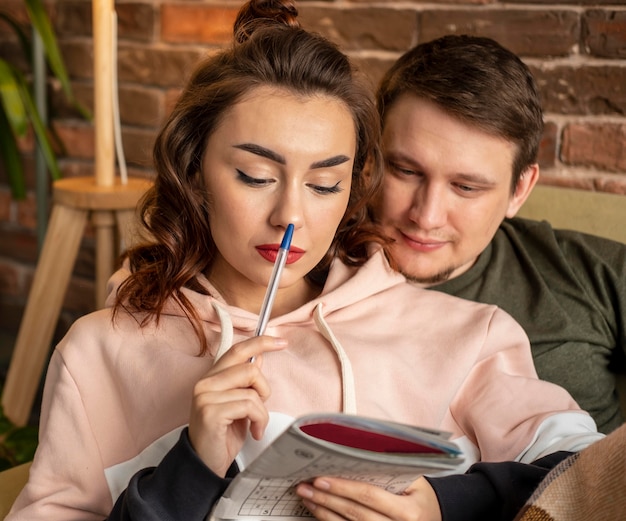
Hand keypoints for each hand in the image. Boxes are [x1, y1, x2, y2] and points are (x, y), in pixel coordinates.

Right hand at [188, 335, 286, 476]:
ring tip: (256, 425)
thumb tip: (260, 357)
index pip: (237, 351)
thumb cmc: (223, 435)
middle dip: (264, 390)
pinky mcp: (210, 412)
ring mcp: (205, 397)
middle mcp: (205, 383)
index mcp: (212, 377)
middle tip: (260, 408)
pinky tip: (254, 433)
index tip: (281, 342)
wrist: (206, 464)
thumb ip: (246, 381)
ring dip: (261, 411)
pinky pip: (249, 406)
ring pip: (252, 391)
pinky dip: (259, 420)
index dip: (261, 342)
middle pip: (250, 370)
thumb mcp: (239, 404)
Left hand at [295, 476, 441, 520]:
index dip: (343, 488)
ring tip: (307, 498)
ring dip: (324, 512)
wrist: (434, 518)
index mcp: (408, 512)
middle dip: (327, 499)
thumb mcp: (413, 481)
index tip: (321, 479)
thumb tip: (354, 454)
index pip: (370, 497)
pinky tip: (319, 511)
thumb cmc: (421, 496)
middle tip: (305, 487)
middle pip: (355, 514)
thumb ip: (389, 471)